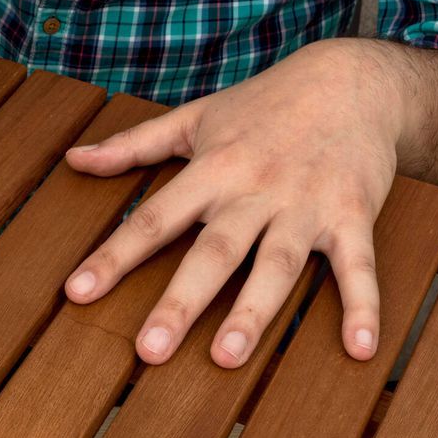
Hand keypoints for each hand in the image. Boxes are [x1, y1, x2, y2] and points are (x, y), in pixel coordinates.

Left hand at [64, 39, 408, 368]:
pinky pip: (357, 265)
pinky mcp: (352, 215)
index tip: (77, 292)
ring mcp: (305, 204)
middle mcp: (255, 190)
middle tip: (150, 351)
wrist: (352, 80)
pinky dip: (362, 305)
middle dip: (181, 302)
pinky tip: (360, 348)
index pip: (154, 218)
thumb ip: (134, 144)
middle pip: (213, 251)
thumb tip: (75, 160)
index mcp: (212, 168)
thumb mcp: (195, 117)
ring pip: (276, 265)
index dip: (114, 255)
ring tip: (227, 358)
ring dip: (253, 312)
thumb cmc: (264, 105)